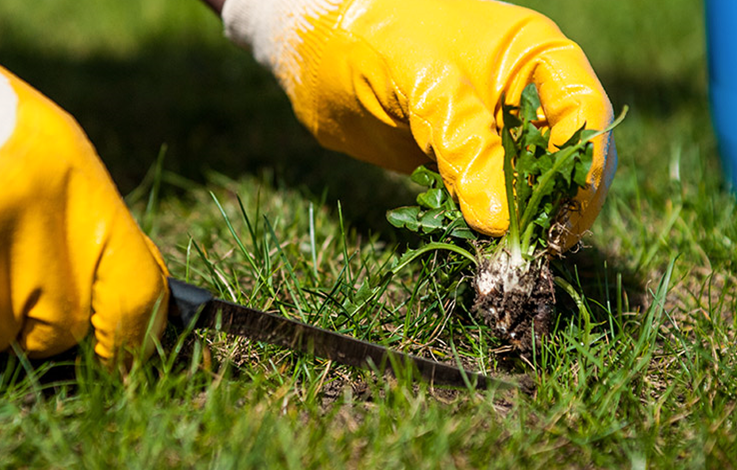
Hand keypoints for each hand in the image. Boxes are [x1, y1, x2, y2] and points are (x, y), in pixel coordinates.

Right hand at [0, 22, 168, 361]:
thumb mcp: (63, 159)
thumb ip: (99, 233)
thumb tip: (135, 306)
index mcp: (81, 193)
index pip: (134, 297)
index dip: (133, 338)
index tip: (122, 355)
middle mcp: (32, 229)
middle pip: (55, 330)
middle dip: (36, 316)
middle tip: (8, 262)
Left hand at [222, 0, 616, 244]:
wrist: (312, 47)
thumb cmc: (371, 38)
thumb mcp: (424, 82)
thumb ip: (464, 144)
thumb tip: (500, 221)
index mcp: (533, 55)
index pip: (584, 115)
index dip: (583, 170)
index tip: (565, 220)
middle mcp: (521, 93)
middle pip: (564, 156)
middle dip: (554, 202)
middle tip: (534, 248)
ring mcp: (490, 127)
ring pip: (526, 182)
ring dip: (520, 218)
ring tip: (505, 252)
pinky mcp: (458, 155)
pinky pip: (485, 195)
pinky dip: (483, 219)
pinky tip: (475, 239)